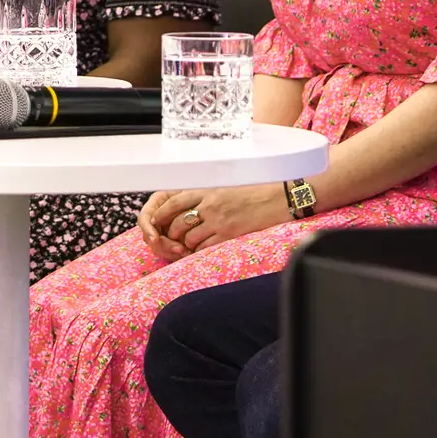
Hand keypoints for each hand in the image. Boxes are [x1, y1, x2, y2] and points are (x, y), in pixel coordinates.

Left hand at [138, 184, 289, 258]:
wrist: (279, 199)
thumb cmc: (256, 192)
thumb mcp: (228, 187)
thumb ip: (207, 195)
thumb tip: (190, 205)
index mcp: (208, 190)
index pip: (174, 201)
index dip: (162, 213)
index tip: (156, 220)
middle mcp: (210, 205)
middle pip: (178, 223)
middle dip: (172, 233)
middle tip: (174, 237)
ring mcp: (219, 220)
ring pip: (189, 238)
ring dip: (186, 244)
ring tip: (191, 244)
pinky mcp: (228, 234)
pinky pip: (204, 247)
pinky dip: (199, 250)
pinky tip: (204, 248)